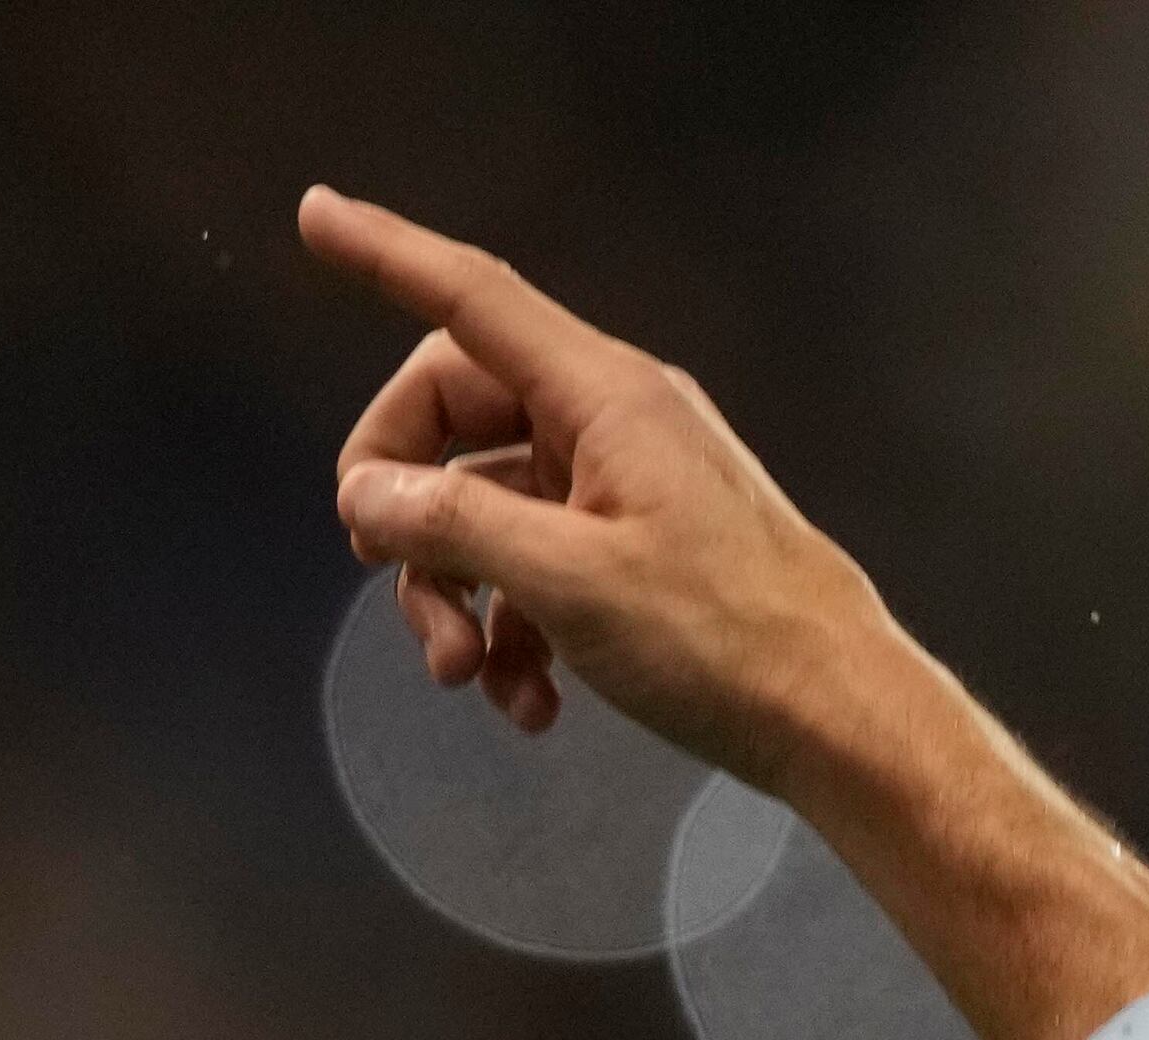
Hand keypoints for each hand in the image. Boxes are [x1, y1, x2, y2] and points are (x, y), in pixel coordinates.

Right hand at [300, 188, 906, 799]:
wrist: (834, 714)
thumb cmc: (723, 637)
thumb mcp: (570, 582)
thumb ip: (456, 524)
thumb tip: (369, 493)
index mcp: (600, 395)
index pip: (470, 298)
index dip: (386, 255)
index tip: (314, 216)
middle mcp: (609, 421)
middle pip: (457, 417)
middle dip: (409, 502)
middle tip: (385, 575)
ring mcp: (622, 487)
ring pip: (488, 507)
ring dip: (457, 593)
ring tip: (467, 676)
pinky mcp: (634, 552)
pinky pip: (535, 567)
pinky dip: (513, 631)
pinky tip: (530, 702)